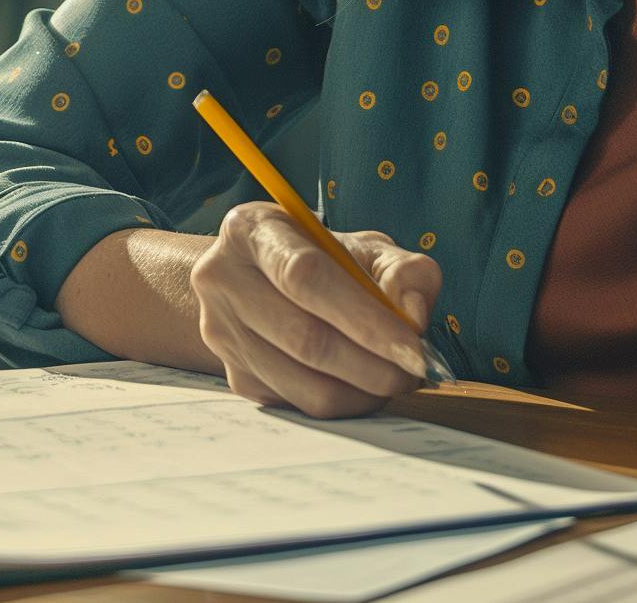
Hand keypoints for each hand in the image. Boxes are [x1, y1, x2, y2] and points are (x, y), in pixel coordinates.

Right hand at [187, 203, 442, 416]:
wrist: (259, 282)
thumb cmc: (322, 259)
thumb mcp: (365, 247)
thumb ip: (403, 271)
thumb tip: (413, 317)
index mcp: (252, 230)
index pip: (305, 277)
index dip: (364, 317)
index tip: (413, 347)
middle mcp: (223, 280)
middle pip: (304, 338)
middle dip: (372, 365)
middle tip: (413, 372)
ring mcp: (222, 333)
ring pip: (303, 384)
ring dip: (362, 392)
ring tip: (394, 377)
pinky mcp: (235, 377)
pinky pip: (299, 405)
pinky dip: (344, 403)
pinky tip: (361, 383)